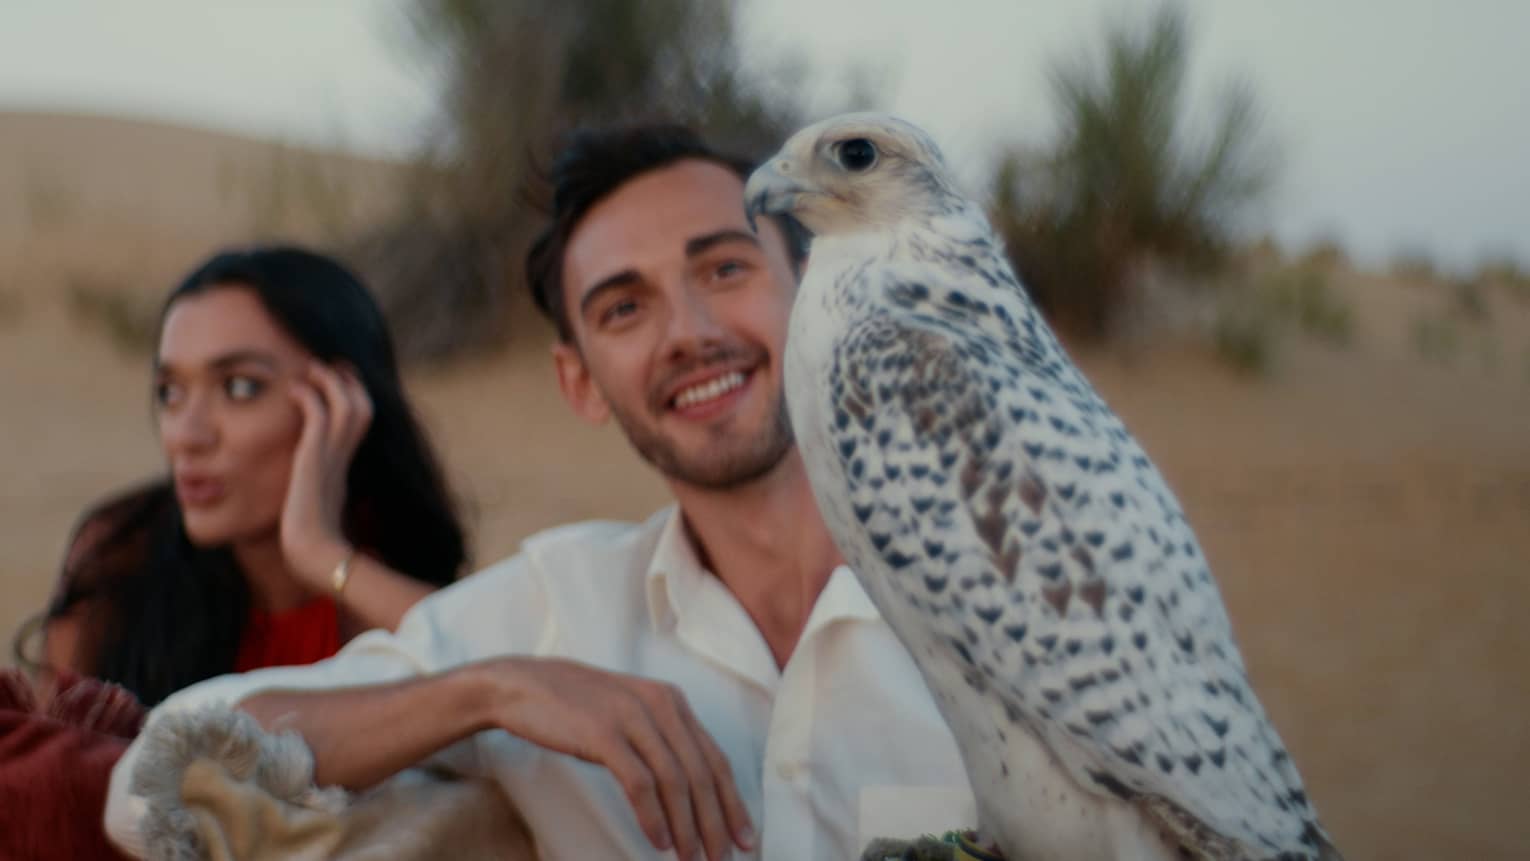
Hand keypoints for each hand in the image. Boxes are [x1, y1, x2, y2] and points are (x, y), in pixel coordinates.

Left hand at [280, 361, 373, 587]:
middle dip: (348, 383)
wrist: (314, 555)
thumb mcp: (315, 512)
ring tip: (311, 369)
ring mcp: (334, 458)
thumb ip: (314, 498)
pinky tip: (294, 390)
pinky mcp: (316, 459)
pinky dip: (309, 396)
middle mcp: (344, 459)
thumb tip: (309, 503)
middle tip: (330, 366)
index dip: (352, 399)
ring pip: (348, 405)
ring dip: (330, 382)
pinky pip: (319, 416)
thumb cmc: (312, 545)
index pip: (358, 424)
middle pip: (363, 408)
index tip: (337, 382)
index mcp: (344, 468)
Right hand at [483, 658, 754, 860]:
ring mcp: (632, 718)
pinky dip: (654, 816)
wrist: (522, 686)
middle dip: (716, 821)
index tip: (744, 836)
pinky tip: (659, 840)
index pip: (714, 759)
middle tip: (722, 857)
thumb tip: (689, 788)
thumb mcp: (630, 713)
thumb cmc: (577, 707)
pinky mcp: (604, 734)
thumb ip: (660, 739)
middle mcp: (660, 705)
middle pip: (702, 773)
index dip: (733, 802)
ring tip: (691, 857)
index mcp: (672, 701)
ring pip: (675, 781)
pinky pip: (639, 783)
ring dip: (687, 825)